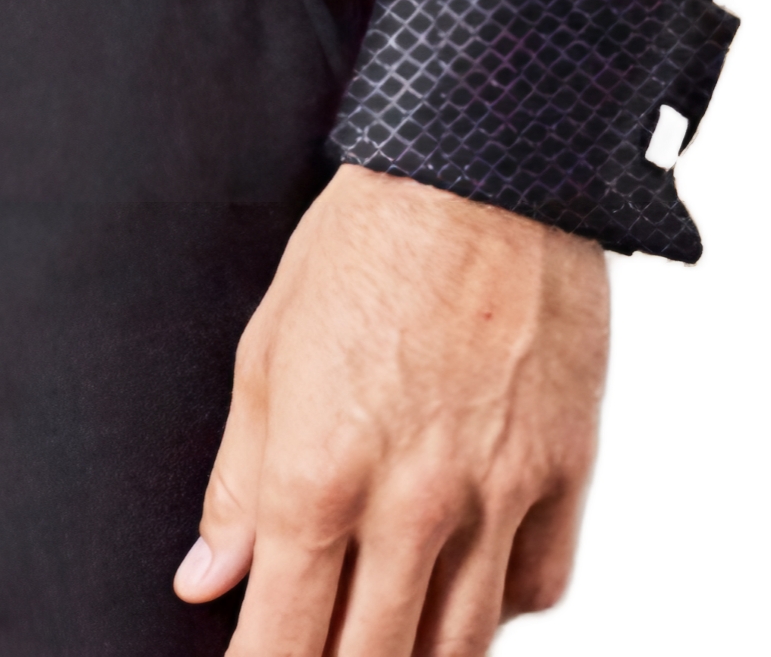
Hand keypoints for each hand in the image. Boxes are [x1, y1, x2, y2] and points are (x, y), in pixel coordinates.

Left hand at [176, 165, 608, 655]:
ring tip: (388, 641)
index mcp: (321, 474)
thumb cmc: (367, 241)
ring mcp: (498, 496)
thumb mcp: (267, 350)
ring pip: (461, 650)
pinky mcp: (564, 472)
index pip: (283, 640)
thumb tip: (206, 578)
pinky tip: (469, 589)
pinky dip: (501, 609)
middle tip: (318, 652)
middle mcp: (413, 504)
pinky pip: (537, 589)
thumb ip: (238, 481)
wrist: (484, 163)